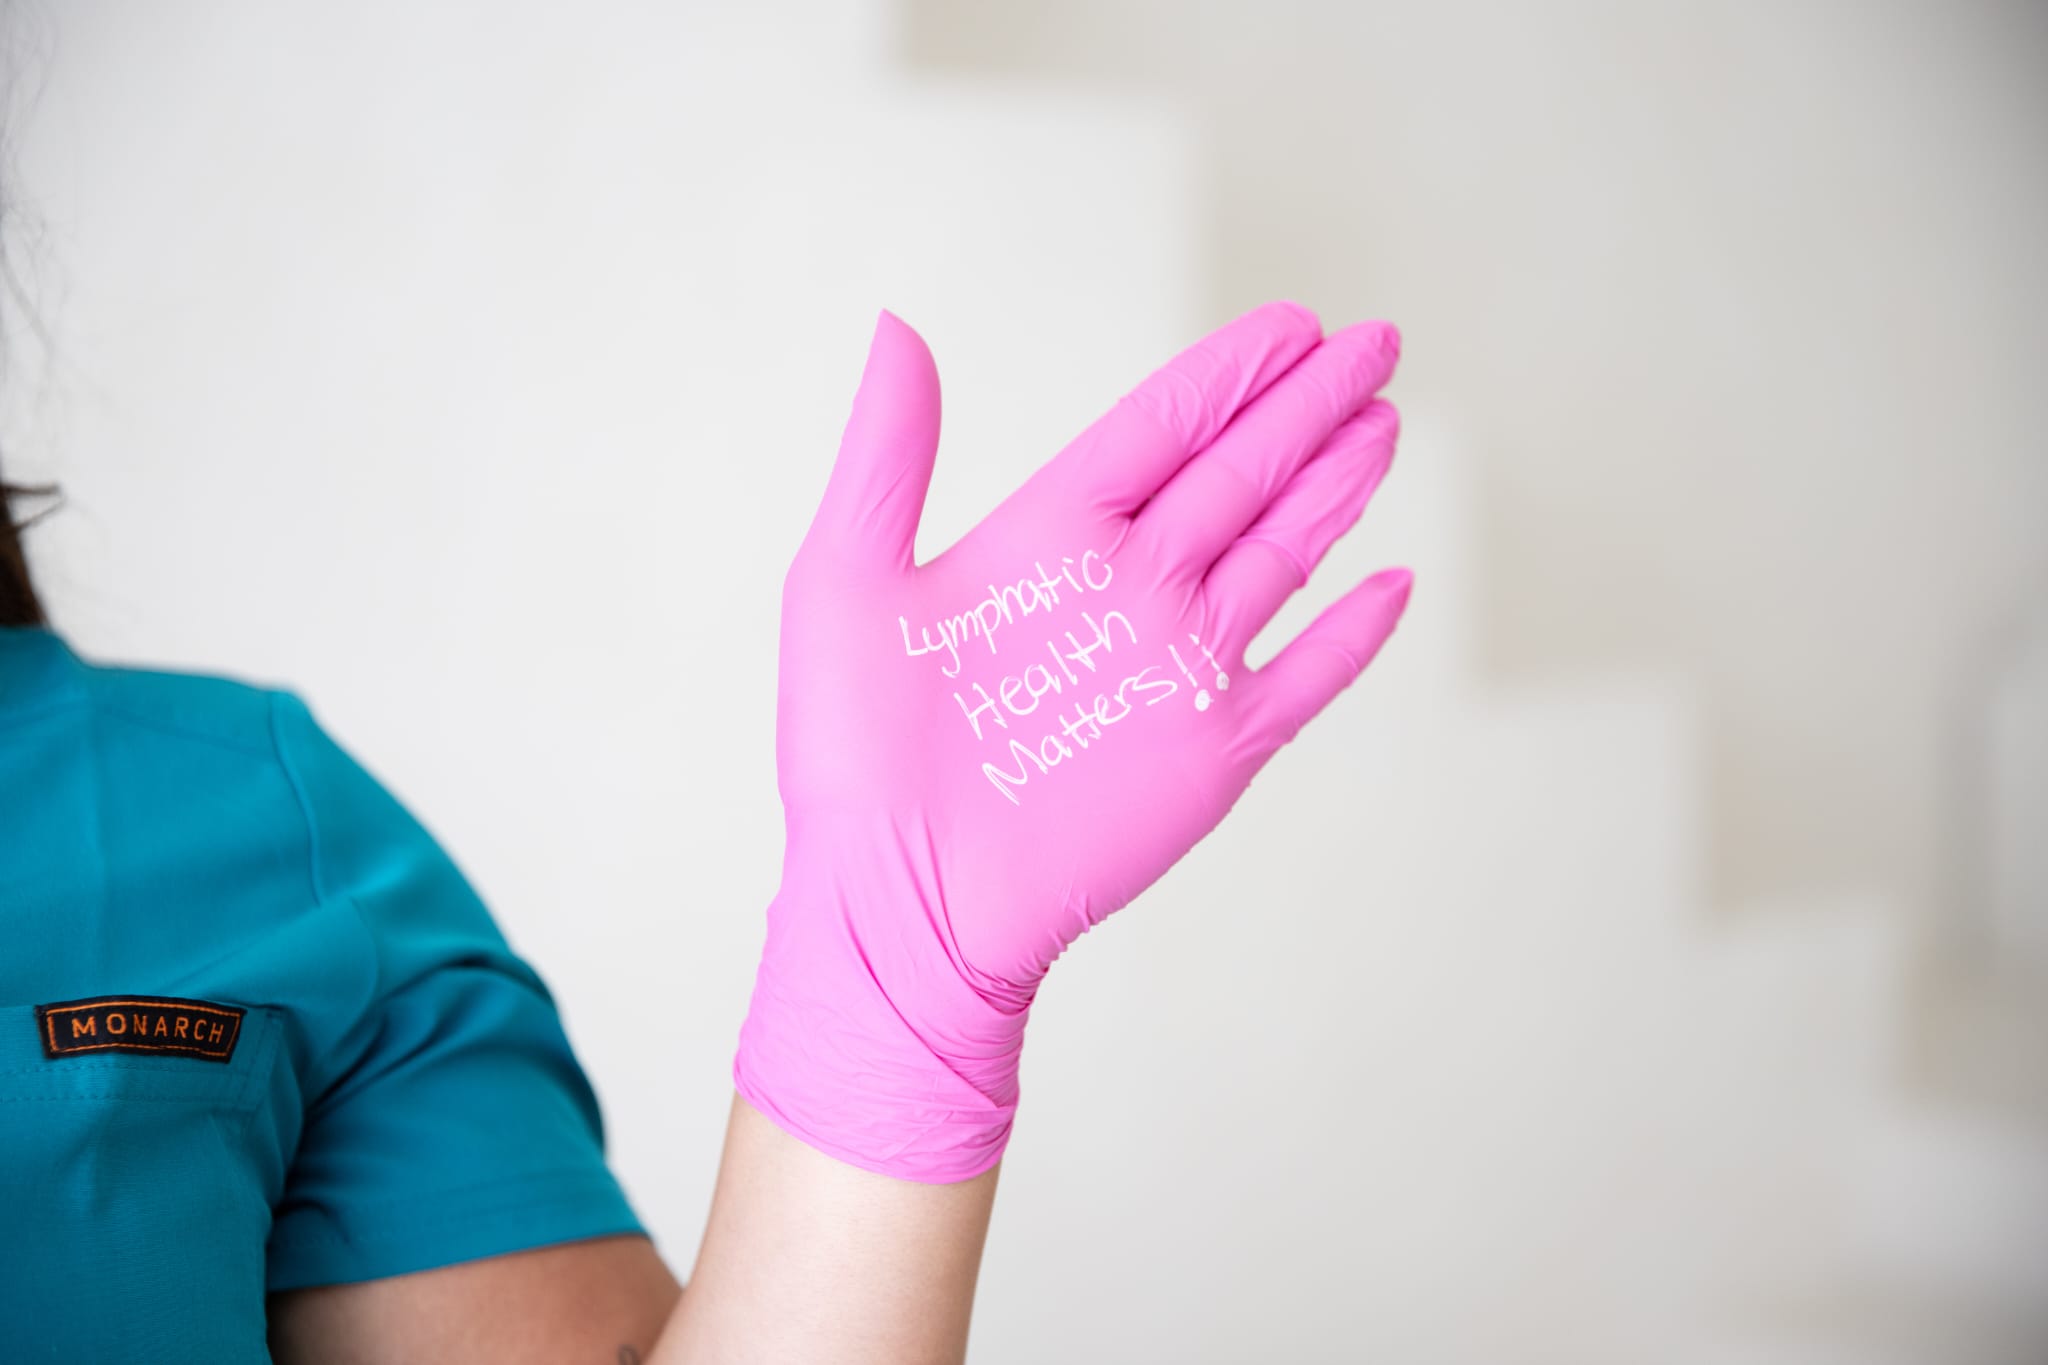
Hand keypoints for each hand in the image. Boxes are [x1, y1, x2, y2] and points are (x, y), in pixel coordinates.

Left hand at [734, 302, 1410, 1180]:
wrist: (897, 901)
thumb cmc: (852, 755)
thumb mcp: (846, 578)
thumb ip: (888, 453)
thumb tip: (895, 327)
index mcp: (1048, 536)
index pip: (1160, 430)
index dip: (1228, 376)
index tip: (1291, 325)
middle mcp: (1126, 588)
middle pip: (1239, 474)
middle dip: (1308, 407)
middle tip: (1372, 341)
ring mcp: (1178, 667)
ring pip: (1281, 554)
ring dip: (1336, 488)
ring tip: (1384, 422)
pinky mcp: (1214, 748)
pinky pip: (1304, 679)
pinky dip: (1352, 635)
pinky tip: (1392, 583)